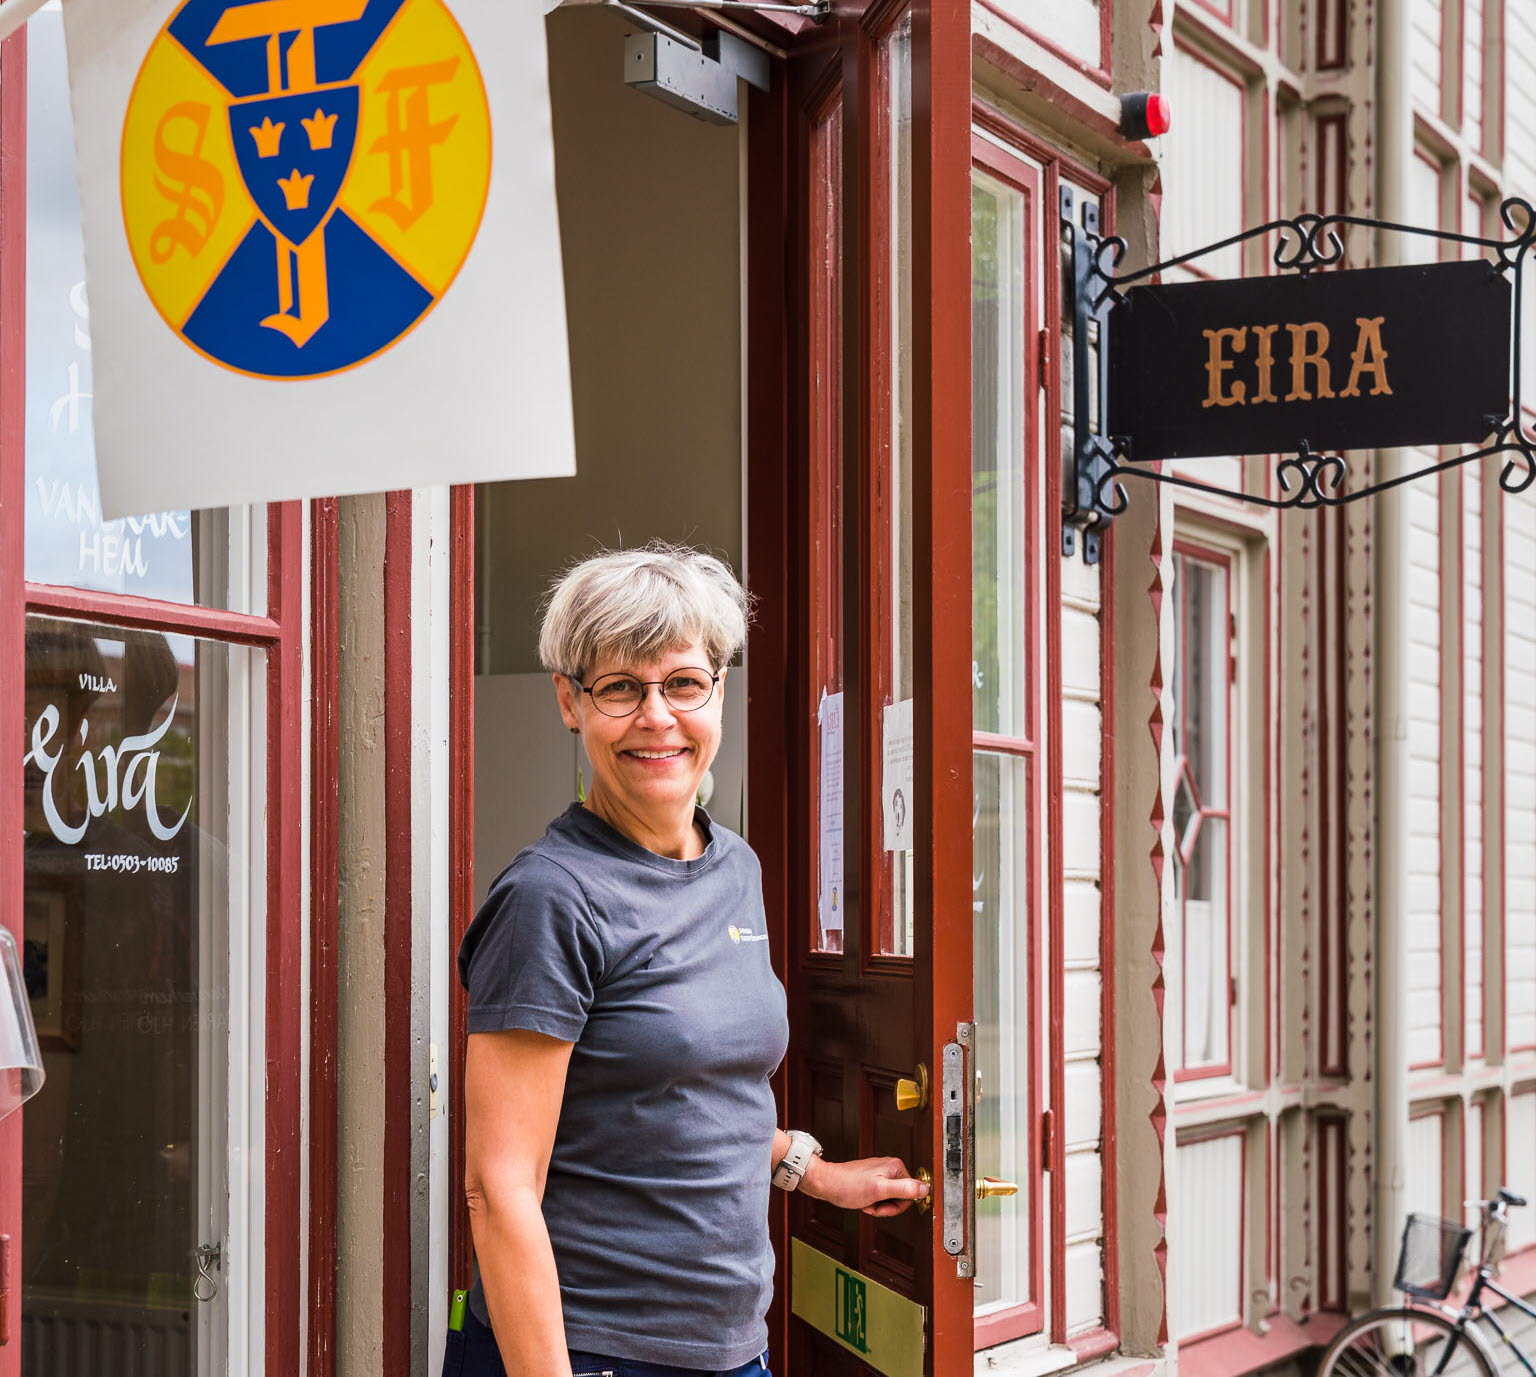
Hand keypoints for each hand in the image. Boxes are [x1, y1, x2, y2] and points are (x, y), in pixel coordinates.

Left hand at [801, 1154, 928, 1216]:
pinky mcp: (872, 1179)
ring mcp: (881, 1173)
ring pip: (889, 1198)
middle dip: (886, 1206)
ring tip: (866, 1201)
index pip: (911, 1195)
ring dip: (877, 1205)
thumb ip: (904, 1189)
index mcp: (896, 1167)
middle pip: (900, 1197)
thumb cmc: (847, 1186)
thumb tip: (925, 1189)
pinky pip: (880, 1197)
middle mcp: (890, 1167)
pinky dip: (871, 1202)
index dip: (896, 1206)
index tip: (883, 1204)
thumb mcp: (879, 1191)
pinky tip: (863, 1200)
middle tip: (872, 1203)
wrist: (826, 1183)